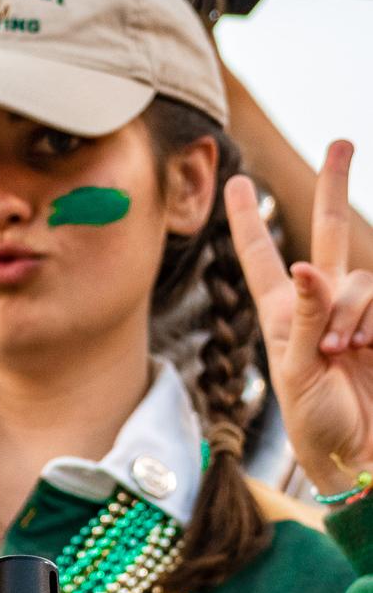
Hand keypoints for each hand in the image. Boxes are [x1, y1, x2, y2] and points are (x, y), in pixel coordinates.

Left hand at [225, 141, 372, 495]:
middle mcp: (318, 303)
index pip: (259, 256)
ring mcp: (357, 311)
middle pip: (326, 232)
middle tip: (342, 141)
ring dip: (351, 313)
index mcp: (280, 312)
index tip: (233, 182)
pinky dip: (371, 321)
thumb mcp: (296, 371)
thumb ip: (304, 317)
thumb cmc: (314, 420)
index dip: (246, 220)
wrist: (357, 451)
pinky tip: (365, 348)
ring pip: (360, 277)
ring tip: (342, 354)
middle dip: (334, 187)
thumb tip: (306, 264)